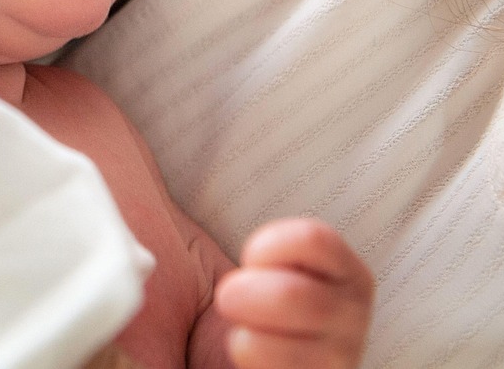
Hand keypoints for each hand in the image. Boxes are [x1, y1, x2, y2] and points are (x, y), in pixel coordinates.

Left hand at [214, 218, 373, 368]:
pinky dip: (251, 364)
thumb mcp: (266, 266)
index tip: (249, 256)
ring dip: (246, 338)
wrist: (246, 363)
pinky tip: (244, 359)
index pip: (315, 241)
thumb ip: (258, 238)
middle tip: (227, 297)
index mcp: (346, 274)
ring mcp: (340, 360)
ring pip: (289, 350)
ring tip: (239, 335)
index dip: (269, 246)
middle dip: (245, 295)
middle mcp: (354, 318)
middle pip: (296, 297)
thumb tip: (149, 156)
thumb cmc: (256, 310)